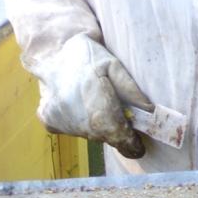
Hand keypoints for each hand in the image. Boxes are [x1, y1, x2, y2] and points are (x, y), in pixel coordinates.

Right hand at [34, 36, 152, 158]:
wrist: (54, 50)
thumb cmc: (88, 56)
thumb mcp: (114, 65)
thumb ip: (131, 90)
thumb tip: (149, 112)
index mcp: (94, 101)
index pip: (115, 133)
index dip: (129, 143)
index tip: (138, 146)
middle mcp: (75, 116)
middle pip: (103, 137)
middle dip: (115, 132)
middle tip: (118, 117)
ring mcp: (60, 120)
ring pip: (88, 135)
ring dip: (97, 127)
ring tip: (94, 103)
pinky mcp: (49, 121)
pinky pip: (72, 130)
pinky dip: (80, 123)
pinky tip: (79, 105)